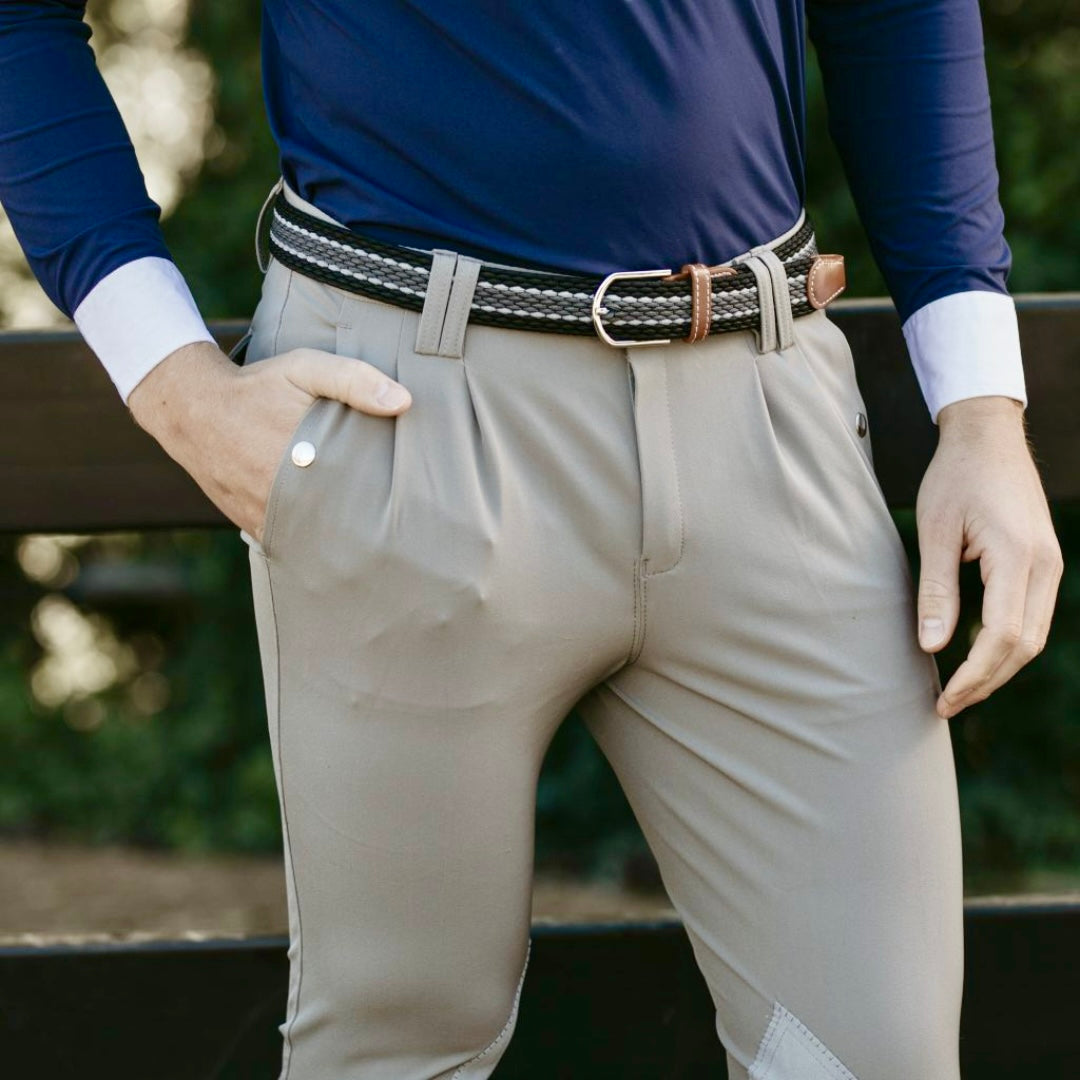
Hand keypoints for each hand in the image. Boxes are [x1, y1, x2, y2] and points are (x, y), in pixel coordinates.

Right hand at [127, 340, 411, 543]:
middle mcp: (282, 493)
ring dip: (339, 537)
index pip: (358, 490)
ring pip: (315, 537)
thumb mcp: (305, 368)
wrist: (192, 409)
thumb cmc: (257, 387)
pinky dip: (309, 542)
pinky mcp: (251, 524)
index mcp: (303, 457)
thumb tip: (403, 402)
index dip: (382, 497)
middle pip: (340, 520)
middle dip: (365, 523)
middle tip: (395, 528)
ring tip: (370, 542)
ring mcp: (264, 513)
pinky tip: (332, 543)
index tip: (403, 502)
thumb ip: (354, 380)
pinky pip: (288, 541)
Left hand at [915, 396, 1062, 718]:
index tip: (945, 699)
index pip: (1002, 636)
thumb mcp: (935, 531)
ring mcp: (1050, 564)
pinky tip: (975, 654)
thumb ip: (935, 590)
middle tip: (947, 704)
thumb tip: (933, 647)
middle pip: (1024, 645)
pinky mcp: (1043, 562)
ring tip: (958, 689)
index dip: (975, 675)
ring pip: (1032, 635)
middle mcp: (1045, 565)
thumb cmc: (955, 476)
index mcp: (1018, 557)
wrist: (987, 435)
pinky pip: (1031, 616)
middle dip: (986, 680)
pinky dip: (1006, 643)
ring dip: (997, 666)